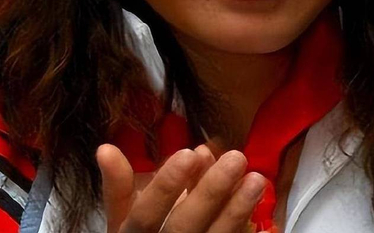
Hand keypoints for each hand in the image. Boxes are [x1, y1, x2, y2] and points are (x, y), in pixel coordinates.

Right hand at [98, 144, 268, 232]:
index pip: (146, 216)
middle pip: (185, 228)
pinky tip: (267, 223)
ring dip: (237, 211)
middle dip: (211, 192)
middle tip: (237, 157)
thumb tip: (105, 149)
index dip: (166, 187)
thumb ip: (118, 186)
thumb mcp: (122, 218)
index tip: (190, 152)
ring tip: (257, 179)